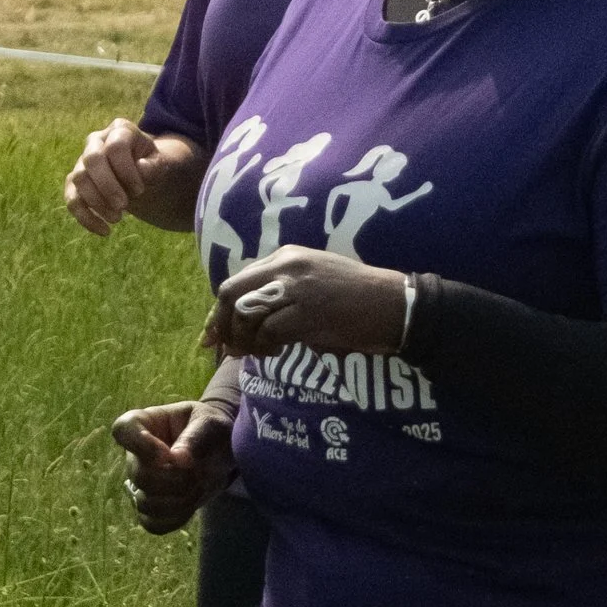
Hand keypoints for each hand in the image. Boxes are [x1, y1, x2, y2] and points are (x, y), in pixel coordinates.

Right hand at [65, 118, 201, 234]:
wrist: (140, 175)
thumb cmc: (150, 166)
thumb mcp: (159, 164)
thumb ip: (154, 166)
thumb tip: (141, 169)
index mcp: (120, 130)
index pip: (115, 147)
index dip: (126, 171)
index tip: (140, 190)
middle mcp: (96, 141)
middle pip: (92, 159)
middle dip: (107, 186)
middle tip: (123, 207)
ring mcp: (82, 161)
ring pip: (79, 179)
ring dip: (97, 202)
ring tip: (118, 219)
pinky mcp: (75, 183)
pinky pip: (72, 200)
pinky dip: (86, 218)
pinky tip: (104, 231)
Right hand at [112, 399, 236, 533]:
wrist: (220, 451)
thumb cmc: (212, 429)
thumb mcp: (211, 424)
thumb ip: (195, 438)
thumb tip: (177, 460)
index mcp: (144, 424)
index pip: (123, 430)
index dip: (142, 446)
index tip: (169, 454)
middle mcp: (136, 454)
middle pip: (140, 475)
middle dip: (176, 480)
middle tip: (199, 472)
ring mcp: (142, 482)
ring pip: (145, 504)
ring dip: (179, 501)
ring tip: (199, 487)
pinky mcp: (151, 506)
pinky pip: (152, 523)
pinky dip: (175, 519)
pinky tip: (191, 505)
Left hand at [202, 245, 409, 362]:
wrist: (393, 304)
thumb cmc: (357, 297)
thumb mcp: (314, 281)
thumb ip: (281, 292)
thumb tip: (246, 325)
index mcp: (286, 256)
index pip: (236, 281)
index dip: (219, 312)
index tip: (212, 336)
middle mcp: (286, 265)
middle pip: (230, 293)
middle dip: (221, 325)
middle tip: (225, 350)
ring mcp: (296, 287)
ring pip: (246, 314)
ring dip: (245, 340)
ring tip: (261, 351)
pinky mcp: (307, 312)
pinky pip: (268, 332)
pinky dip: (266, 346)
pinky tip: (278, 351)